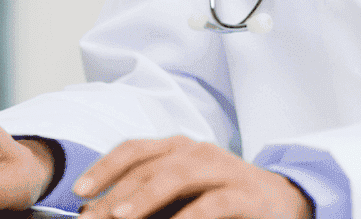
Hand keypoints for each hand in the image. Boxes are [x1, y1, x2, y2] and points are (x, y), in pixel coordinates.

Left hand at [74, 136, 310, 218]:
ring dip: (145, 197)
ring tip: (121, 217)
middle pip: (148, 166)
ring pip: (177, 175)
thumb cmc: (222, 198)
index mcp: (177, 148)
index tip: (79, 192)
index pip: (133, 150)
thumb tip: (104, 214)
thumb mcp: (182, 194)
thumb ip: (150, 200)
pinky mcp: (246, 194)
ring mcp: (223, 169)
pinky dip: (191, 217)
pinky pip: (214, 203)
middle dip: (116, 194)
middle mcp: (196, 151)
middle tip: (93, 218)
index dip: (104, 168)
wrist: (282, 201)